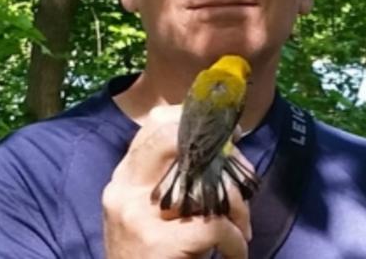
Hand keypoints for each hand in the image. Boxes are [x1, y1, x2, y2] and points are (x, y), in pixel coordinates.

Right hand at [102, 105, 252, 258]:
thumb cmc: (151, 258)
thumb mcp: (148, 214)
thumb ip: (169, 182)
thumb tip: (220, 150)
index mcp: (122, 179)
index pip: (155, 123)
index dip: (196, 120)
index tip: (227, 134)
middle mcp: (123, 190)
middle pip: (175, 138)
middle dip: (221, 151)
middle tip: (242, 175)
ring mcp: (137, 217)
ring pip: (204, 183)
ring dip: (236, 205)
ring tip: (241, 227)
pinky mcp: (157, 245)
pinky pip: (215, 227)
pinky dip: (235, 242)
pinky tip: (235, 255)